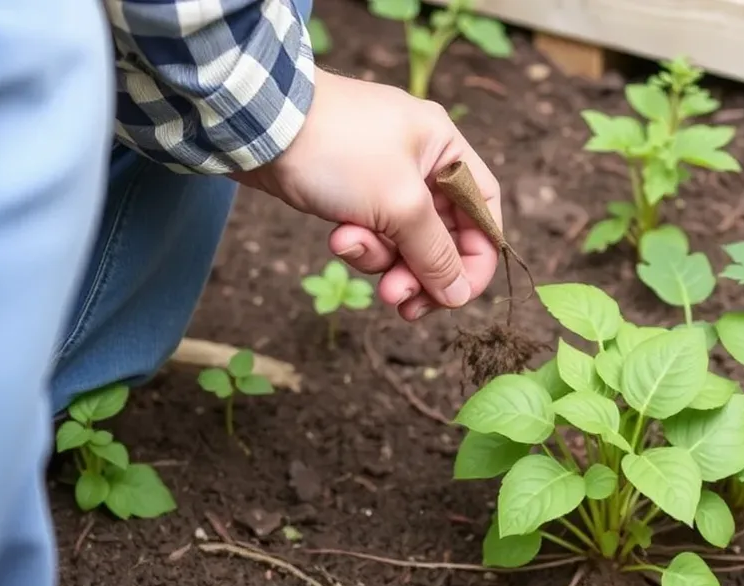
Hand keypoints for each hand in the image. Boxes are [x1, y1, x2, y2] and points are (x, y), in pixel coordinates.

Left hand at [236, 70, 501, 321]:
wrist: (260, 125)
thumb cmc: (340, 151)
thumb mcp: (400, 205)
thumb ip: (435, 253)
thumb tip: (458, 295)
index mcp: (447, 150)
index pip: (484, 214)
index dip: (476, 259)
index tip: (455, 296)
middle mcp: (422, 163)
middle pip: (442, 237)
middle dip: (420, 272)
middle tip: (399, 301)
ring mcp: (384, 178)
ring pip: (403, 242)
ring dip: (382, 259)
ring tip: (350, 248)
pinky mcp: (351, 193)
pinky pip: (371, 234)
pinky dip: (357, 242)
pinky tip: (336, 236)